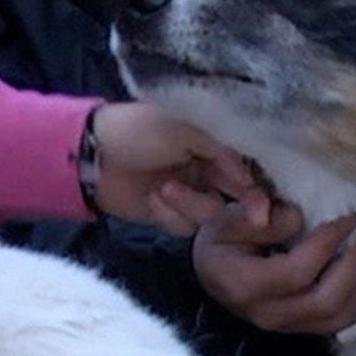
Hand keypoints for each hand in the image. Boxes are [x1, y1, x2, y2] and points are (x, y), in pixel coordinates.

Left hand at [90, 103, 270, 233]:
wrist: (91, 155)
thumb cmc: (138, 129)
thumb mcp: (185, 128)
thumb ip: (223, 152)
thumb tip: (250, 180)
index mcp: (213, 141)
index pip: (249, 168)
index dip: (260, 189)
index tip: (265, 210)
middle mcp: (207, 168)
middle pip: (239, 195)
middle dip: (241, 204)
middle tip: (254, 218)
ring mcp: (189, 193)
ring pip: (212, 215)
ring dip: (190, 204)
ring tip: (163, 189)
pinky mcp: (169, 214)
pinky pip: (185, 227)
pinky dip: (169, 215)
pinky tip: (152, 200)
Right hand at [192, 201, 355, 334]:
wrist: (211, 274)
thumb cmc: (220, 242)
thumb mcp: (227, 220)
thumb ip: (259, 216)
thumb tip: (298, 218)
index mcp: (245, 285)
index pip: (297, 271)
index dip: (328, 244)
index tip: (347, 218)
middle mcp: (266, 314)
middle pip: (324, 300)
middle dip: (351, 266)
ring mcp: (284, 327)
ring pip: (336, 317)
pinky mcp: (298, 329)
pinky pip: (336, 322)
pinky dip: (352, 298)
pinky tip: (353, 272)